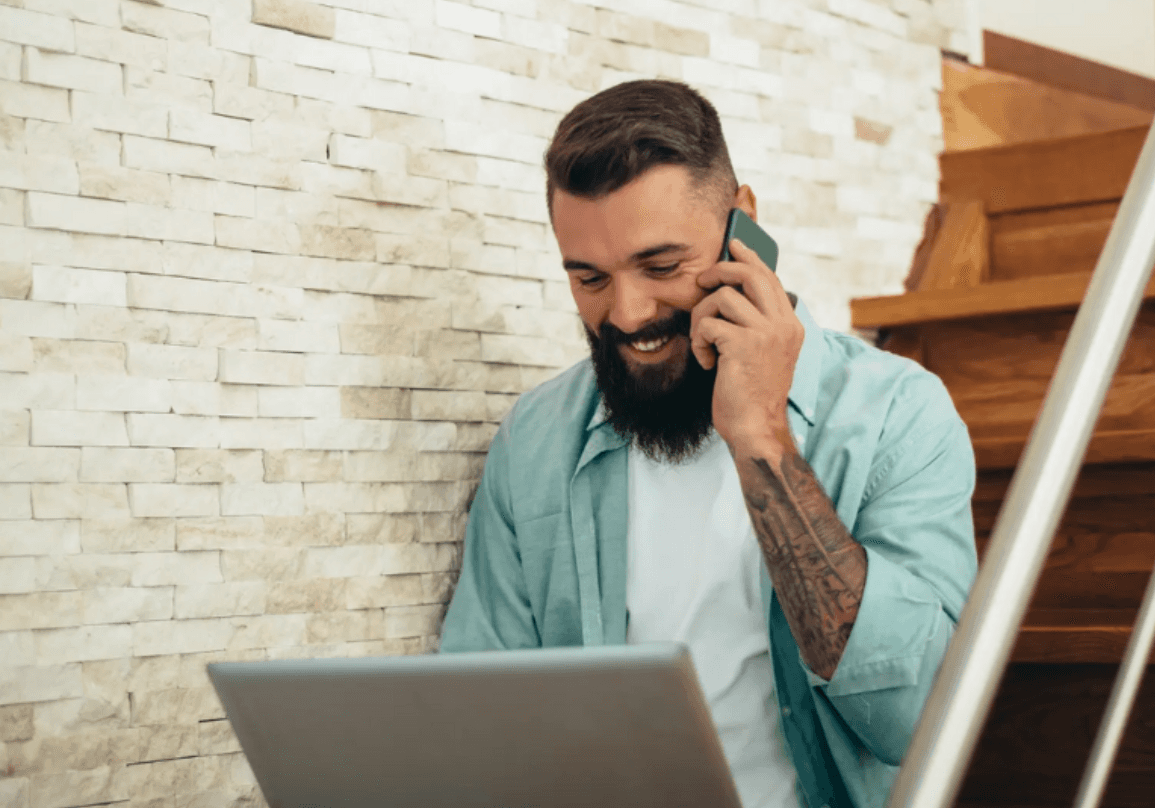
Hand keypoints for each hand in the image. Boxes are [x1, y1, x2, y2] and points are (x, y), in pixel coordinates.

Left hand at [690, 238, 803, 453]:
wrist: (756, 428)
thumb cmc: (753, 394)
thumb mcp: (763, 353)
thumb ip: (757, 324)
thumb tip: (731, 293)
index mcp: (790, 324)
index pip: (770, 278)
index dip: (749, 258)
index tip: (733, 245)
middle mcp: (783, 324)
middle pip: (750, 274)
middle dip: (720, 271)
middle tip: (701, 281)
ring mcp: (766, 333)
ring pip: (721, 298)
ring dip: (701, 318)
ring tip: (705, 344)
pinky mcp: (743, 344)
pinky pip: (708, 324)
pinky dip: (699, 342)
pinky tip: (706, 362)